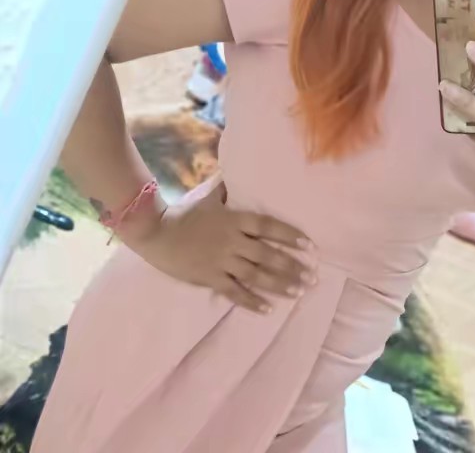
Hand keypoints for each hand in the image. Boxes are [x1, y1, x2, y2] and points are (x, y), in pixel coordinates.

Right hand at [136, 177, 317, 313]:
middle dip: (292, 266)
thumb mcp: (209, 197)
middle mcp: (232, 241)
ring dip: (279, 284)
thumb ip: (226, 188)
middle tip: (312, 276)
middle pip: (268, 255)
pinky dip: (252, 301)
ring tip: (298, 291)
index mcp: (234, 219)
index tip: (309, 245)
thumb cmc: (184, 214)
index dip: (290, 235)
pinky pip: (235, 292)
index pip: (268, 226)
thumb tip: (235, 172)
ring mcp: (221, 261)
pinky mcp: (210, 278)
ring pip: (256, 275)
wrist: (155, 233)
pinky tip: (268, 309)